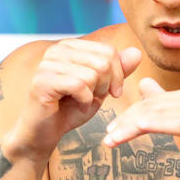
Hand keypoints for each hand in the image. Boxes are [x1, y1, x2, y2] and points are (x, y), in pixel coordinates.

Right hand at [5, 40, 141, 161]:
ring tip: (81, 101)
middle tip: (93, 98)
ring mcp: (47, 64)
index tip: (112, 92)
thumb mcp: (101, 88)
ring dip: (93, 94)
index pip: (108, 51)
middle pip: (103, 61)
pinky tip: (74, 105)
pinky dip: (84, 100)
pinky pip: (79, 85)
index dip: (118, 75)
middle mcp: (56, 50)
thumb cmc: (70, 109)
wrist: (44, 133)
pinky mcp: (42, 81)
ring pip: (93, 73)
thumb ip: (118, 71)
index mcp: (70, 46)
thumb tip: (137, 52)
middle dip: (106, 86)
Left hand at [101, 78, 179, 179]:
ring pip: (157, 114)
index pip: (150, 102)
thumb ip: (167, 108)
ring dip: (131, 127)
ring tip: (111, 141)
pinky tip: (134, 132)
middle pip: (150, 106)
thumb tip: (144, 84)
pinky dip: (151, 125)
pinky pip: (174, 123)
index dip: (127, 114)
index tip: (110, 130)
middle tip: (107, 136)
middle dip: (125, 121)